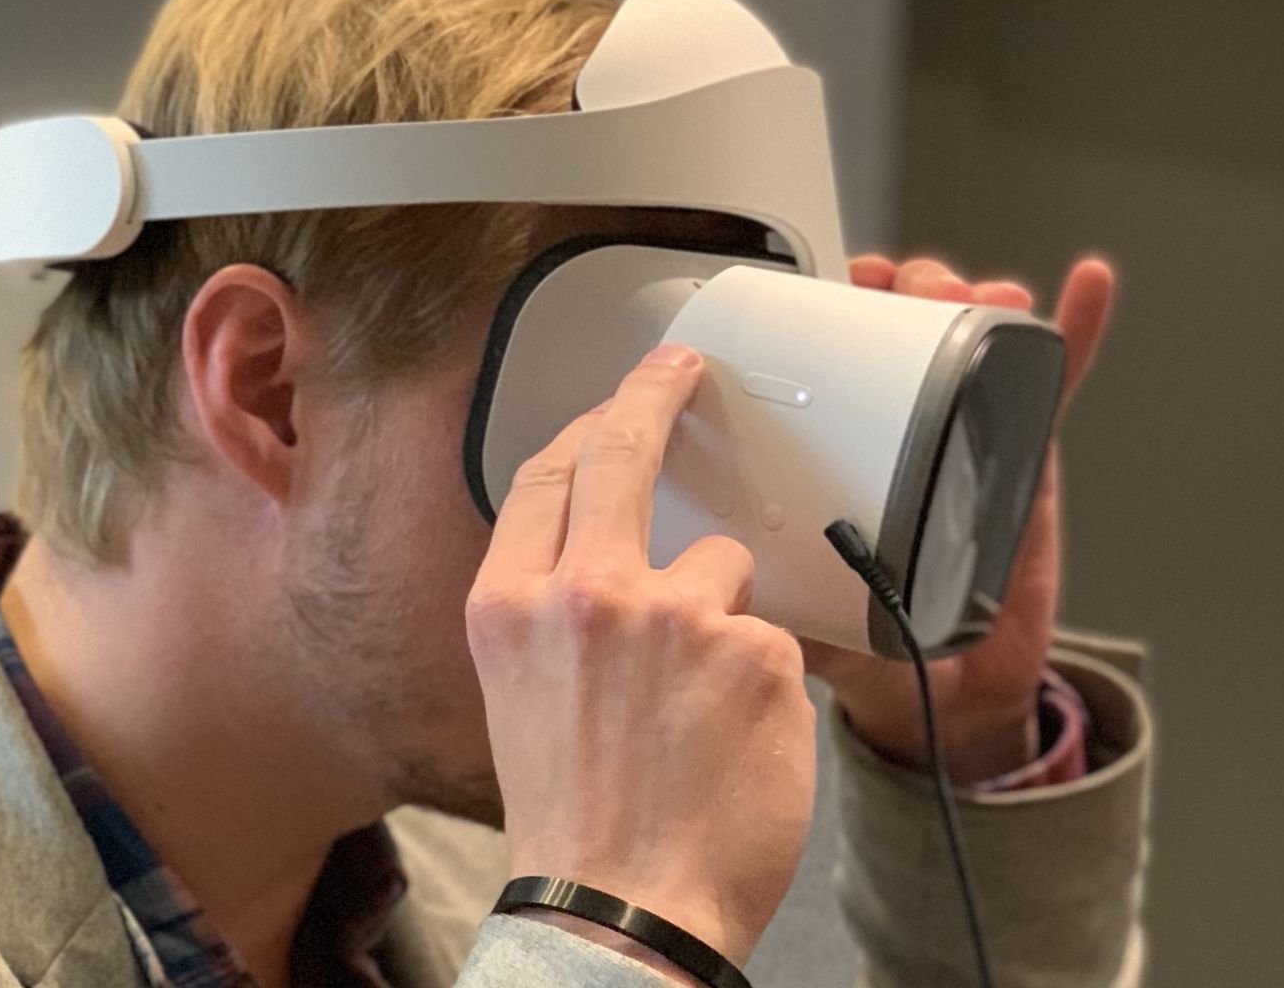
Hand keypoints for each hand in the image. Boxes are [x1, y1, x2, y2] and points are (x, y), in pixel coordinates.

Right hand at [467, 343, 817, 966]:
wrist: (622, 909)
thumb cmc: (573, 820)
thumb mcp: (520, 695)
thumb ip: (555, 613)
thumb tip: (620, 557)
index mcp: (509, 605)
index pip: (548, 476)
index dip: (588, 425)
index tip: (617, 401)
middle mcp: (584, 593)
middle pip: (623, 455)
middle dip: (653, 396)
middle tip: (681, 374)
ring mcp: (674, 616)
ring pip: (722, 567)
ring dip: (724, 618)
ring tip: (703, 710)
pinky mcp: (755, 650)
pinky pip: (775, 636)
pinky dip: (766, 681)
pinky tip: (738, 740)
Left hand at [802, 255, 1116, 782]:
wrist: (954, 691)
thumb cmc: (878, 645)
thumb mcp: (809, 623)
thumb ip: (776, 611)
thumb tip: (733, 601)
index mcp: (841, 462)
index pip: (830, 370)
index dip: (830, 318)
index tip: (833, 290)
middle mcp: (899, 440)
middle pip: (900, 337)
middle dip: (902, 294)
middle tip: (899, 289)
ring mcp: (964, 441)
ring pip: (969, 347)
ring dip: (968, 300)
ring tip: (968, 292)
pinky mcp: (1025, 463)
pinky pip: (1051, 389)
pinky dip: (1074, 333)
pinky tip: (1080, 288)